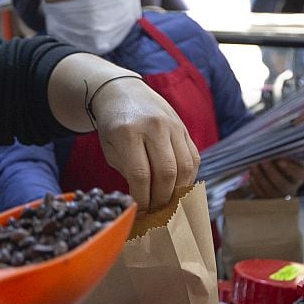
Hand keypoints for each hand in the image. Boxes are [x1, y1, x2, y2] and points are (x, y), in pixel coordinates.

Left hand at [89, 77, 198, 210]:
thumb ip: (128, 173)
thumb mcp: (111, 149)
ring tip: (167, 203)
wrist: (123, 91)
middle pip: (166, 173)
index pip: (141, 175)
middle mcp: (154, 126)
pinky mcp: (184, 128)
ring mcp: (173, 125)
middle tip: (155, 212)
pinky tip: (178, 188)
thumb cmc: (113, 125)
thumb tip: (146, 202)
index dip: (142, 199)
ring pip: (185, 167)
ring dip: (178, 192)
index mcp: (128, 132)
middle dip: (161, 199)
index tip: (140, 211)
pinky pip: (193, 158)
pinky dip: (188, 178)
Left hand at [248, 158, 303, 198]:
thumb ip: (287, 156)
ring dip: (259, 176)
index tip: (280, 161)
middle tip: (263, 161)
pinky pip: (259, 191)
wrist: (282, 182)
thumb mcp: (292, 160)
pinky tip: (251, 172)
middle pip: (281, 183)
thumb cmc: (287, 166)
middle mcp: (290, 189)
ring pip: (268, 188)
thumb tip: (275, 153)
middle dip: (271, 171)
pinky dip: (254, 182)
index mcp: (299, 177)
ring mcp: (278, 196)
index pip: (297, 174)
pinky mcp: (266, 198)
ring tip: (254, 165)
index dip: (289, 168)